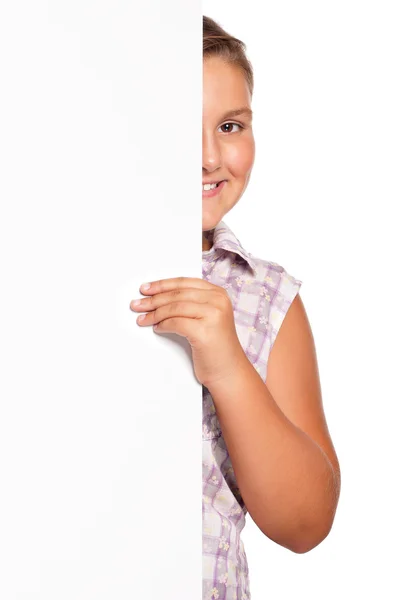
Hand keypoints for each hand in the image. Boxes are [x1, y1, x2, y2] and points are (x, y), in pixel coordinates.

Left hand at [130, 277, 245, 386]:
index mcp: (218, 293)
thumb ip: (190, 304)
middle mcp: (218, 301)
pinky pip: (176, 323)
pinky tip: (157, 328)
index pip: (184, 283)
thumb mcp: (207, 317)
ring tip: (142, 319)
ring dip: (155, 314)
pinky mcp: (205, 332)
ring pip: (175, 308)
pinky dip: (163, 325)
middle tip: (137, 304)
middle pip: (178, 294)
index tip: (146, 289)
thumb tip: (157, 297)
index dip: (162, 285)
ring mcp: (213, 315)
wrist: (229, 371)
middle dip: (154, 299)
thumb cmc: (215, 346)